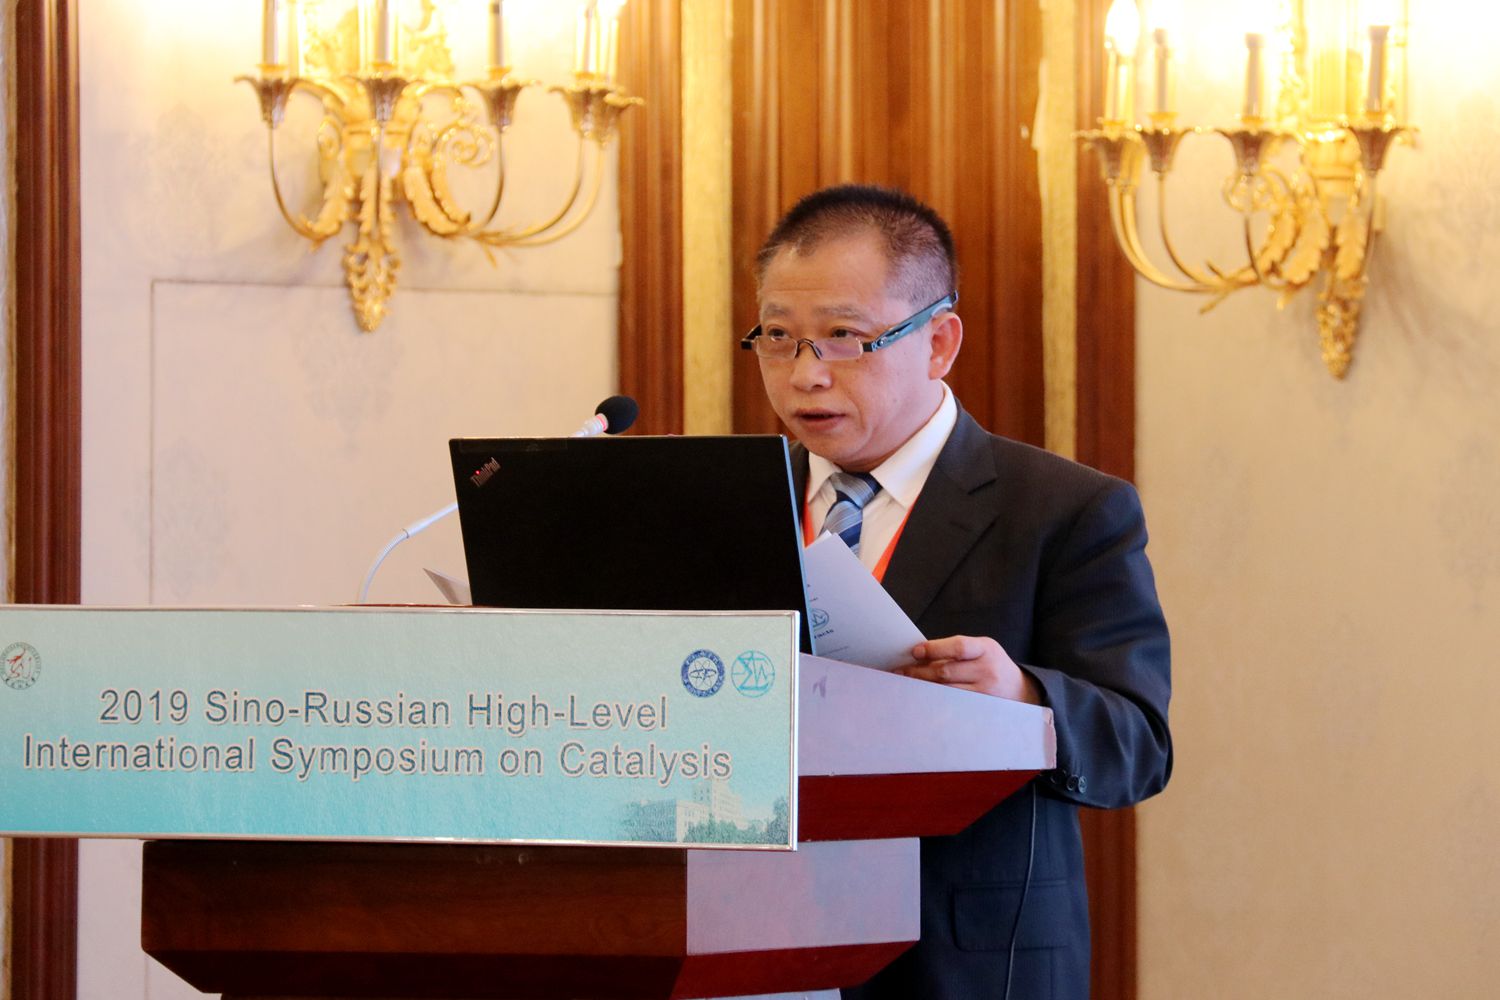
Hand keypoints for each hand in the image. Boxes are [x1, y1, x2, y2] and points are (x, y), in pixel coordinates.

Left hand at [895, 635, 1041, 703]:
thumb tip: (918, 654)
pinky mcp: (979, 709)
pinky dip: (934, 700)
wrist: (1018, 689)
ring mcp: (984, 692)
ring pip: (946, 691)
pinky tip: (921, 698)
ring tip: (905, 684)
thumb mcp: (980, 649)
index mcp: (986, 649)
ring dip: (922, 687)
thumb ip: (954, 650)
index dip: (935, 649)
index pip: (959, 647)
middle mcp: (987, 670)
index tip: (915, 651)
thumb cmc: (991, 664)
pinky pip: (951, 705)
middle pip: (947, 672)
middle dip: (919, 671)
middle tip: (900, 671)